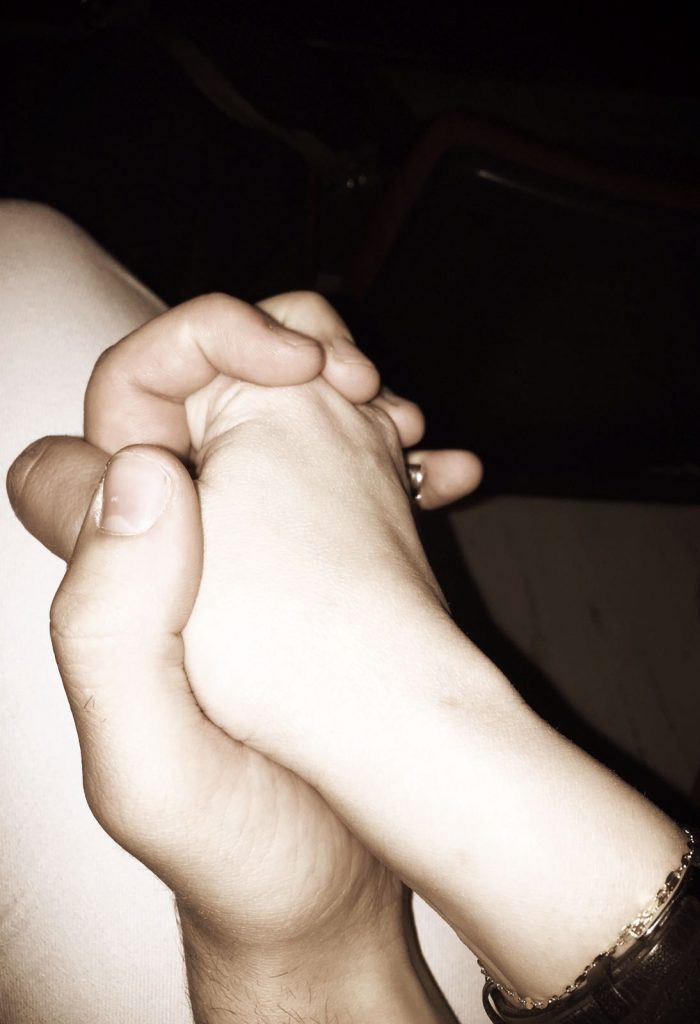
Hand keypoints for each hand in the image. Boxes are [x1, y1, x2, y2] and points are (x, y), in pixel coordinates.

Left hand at [7, 289, 471, 1018]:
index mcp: (116, 573)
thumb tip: (143, 472)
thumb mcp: (149, 766)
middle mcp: (172, 549)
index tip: (280, 367)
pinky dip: (395, 461)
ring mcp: (248, 555)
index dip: (181, 353)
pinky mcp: (313, 573)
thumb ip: (112, 626)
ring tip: (408, 424)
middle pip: (200, 392)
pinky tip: (448, 472)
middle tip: (358, 380)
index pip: (110, 409)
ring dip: (344, 400)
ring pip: (276, 425)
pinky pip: (341, 480)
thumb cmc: (229, 846)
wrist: (318, 897)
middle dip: (278, 355)